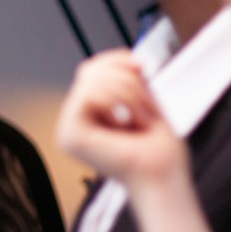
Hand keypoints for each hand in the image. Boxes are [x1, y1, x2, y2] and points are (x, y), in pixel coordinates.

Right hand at [55, 50, 188, 193]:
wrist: (162, 172)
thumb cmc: (158, 150)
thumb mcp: (145, 101)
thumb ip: (130, 77)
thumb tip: (129, 58)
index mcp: (89, 113)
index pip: (91, 70)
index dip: (116, 61)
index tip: (143, 66)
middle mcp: (74, 120)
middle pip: (90, 71)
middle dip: (126, 80)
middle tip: (143, 105)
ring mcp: (68, 128)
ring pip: (91, 81)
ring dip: (126, 95)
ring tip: (136, 120)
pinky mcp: (70, 134)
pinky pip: (88, 95)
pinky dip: (115, 103)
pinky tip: (123, 124)